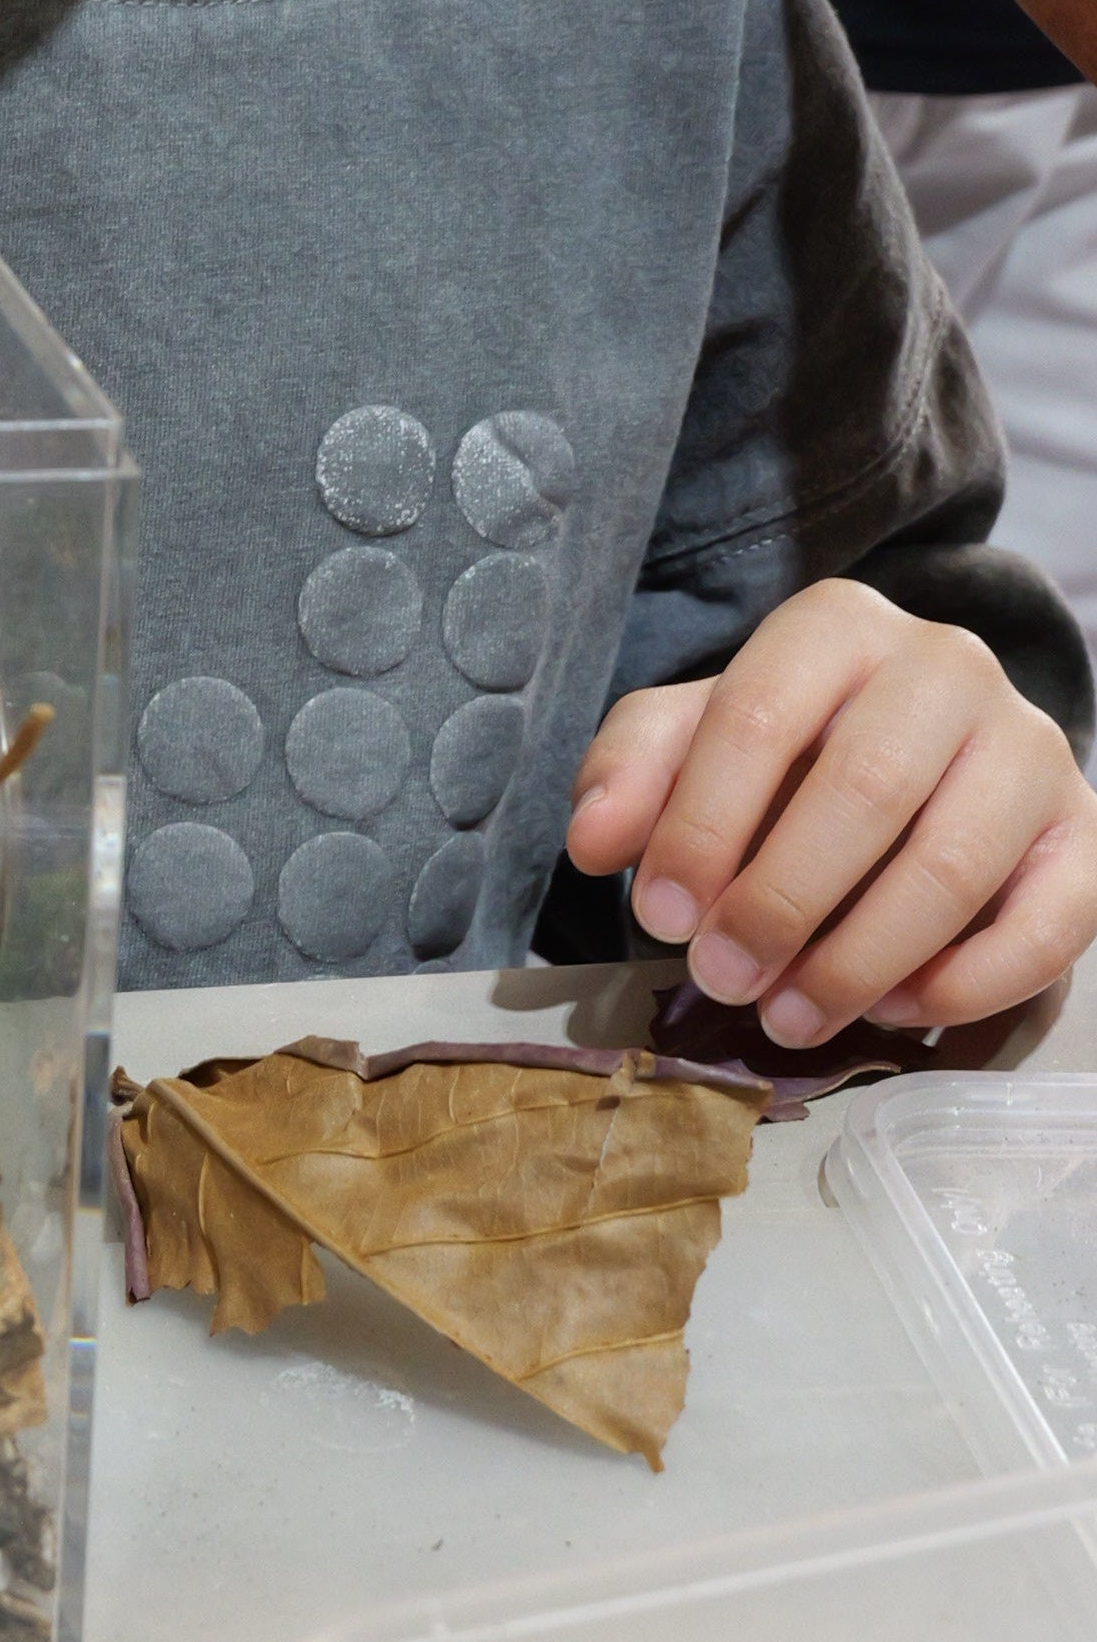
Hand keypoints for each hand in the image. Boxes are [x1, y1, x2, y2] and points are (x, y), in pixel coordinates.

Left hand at [567, 578, 1096, 1043]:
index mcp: (836, 626)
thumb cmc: (781, 743)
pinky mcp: (1086, 833)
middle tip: (722, 978)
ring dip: (861, 958)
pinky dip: (970, 982)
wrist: (914, 747)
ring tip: (788, 1015)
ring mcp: (1030, 746)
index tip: (659, 916)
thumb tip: (593, 842)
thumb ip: (631, 773)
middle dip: (781, 901)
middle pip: (864, 789)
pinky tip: (893, 1011)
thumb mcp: (688, 735)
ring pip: (954, 862)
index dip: (702, 826)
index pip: (759, 717)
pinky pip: (1052, 921)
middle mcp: (947, 667)